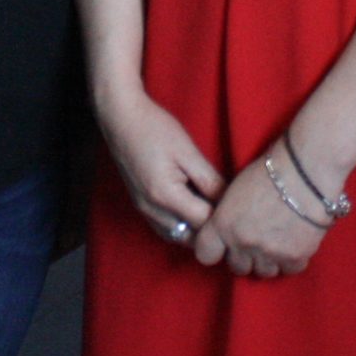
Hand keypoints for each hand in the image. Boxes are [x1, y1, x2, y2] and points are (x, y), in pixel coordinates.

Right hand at [92, 85, 222, 245]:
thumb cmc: (155, 128)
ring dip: (195, 230)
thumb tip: (228, 200)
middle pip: (190, 236)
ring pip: (176, 236)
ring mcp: (143, 209)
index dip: (222, 215)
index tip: (235, 204)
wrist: (121, 118)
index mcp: (166, 196)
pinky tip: (192, 210)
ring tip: (211, 211)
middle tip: (226, 211)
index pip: (203, 222)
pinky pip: (164, 228)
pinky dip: (180, 226)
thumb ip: (209, 179)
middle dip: (209, 228)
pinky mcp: (140, 204)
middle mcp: (152, 210)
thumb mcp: (188, 151)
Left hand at [192, 151, 327, 277]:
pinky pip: (289, 269)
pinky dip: (291, 259)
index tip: (223, 244)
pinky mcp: (295, 258)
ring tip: (277, 239)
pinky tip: (294, 241)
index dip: (214, 249)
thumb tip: (229, 230)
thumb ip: (228, 217)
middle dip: (244, 255)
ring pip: (264, 271)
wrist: (307, 171)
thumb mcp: (236, 190)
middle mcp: (243, 243)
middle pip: (237, 267)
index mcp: (223, 224)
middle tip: (256, 237)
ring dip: (268, 259)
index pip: (205, 254)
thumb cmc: (271, 170)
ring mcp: (269, 253)